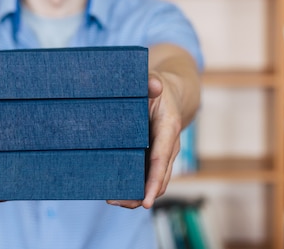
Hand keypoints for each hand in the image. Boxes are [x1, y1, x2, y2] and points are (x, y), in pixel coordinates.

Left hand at [107, 72, 181, 208]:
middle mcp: (169, 146)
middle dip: (140, 195)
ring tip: (111, 199)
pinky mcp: (154, 157)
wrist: (171, 93)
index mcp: (169, 128)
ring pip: (155, 182)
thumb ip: (152, 82)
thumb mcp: (155, 80)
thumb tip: (153, 84)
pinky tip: (116, 190)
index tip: (145, 202)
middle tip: (114, 201)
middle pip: (159, 179)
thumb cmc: (158, 88)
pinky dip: (135, 186)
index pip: (161, 159)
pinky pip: (148, 176)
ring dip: (135, 195)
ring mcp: (163, 154)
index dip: (153, 181)